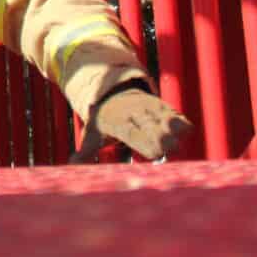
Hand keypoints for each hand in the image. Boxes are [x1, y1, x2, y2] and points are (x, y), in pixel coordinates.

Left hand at [72, 86, 191, 162]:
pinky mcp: (167, 109)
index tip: (153, 155)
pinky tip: (178, 135)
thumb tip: (72, 164)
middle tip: (163, 150)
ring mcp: (156, 112)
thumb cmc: (103, 120)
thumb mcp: (91, 134)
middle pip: (163, 135)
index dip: (151, 149)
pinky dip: (184, 130)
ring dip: (177, 138)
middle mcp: (141, 117)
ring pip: (175, 126)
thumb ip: (85, 152)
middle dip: (167, 145)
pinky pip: (184, 122)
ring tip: (172, 143)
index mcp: (123, 125)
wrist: (114, 92)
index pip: (142, 139)